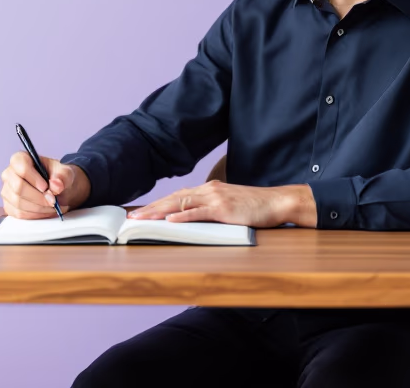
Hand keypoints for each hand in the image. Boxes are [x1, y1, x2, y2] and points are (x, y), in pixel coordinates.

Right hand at [0, 151, 90, 218]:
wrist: (58, 190)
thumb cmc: (58, 177)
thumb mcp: (66, 173)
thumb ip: (63, 176)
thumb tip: (56, 185)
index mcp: (20, 159)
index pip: (21, 167)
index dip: (34, 178)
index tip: (46, 187)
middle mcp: (9, 174)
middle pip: (18, 187)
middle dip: (39, 197)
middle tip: (53, 201)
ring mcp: (7, 191)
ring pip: (19, 203)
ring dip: (39, 208)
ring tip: (54, 207)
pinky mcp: (9, 206)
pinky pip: (19, 214)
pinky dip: (35, 215)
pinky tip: (46, 211)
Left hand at [127, 180, 317, 227]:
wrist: (277, 202)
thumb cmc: (255, 206)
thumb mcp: (229, 204)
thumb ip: (212, 207)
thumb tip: (194, 216)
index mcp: (208, 189)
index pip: (176, 196)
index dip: (157, 203)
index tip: (141, 211)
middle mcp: (208, 190)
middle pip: (173, 198)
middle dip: (151, 207)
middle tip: (132, 217)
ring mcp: (215, 198)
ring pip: (180, 204)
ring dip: (159, 212)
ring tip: (142, 219)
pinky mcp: (224, 209)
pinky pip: (199, 213)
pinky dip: (183, 216)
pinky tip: (169, 220)